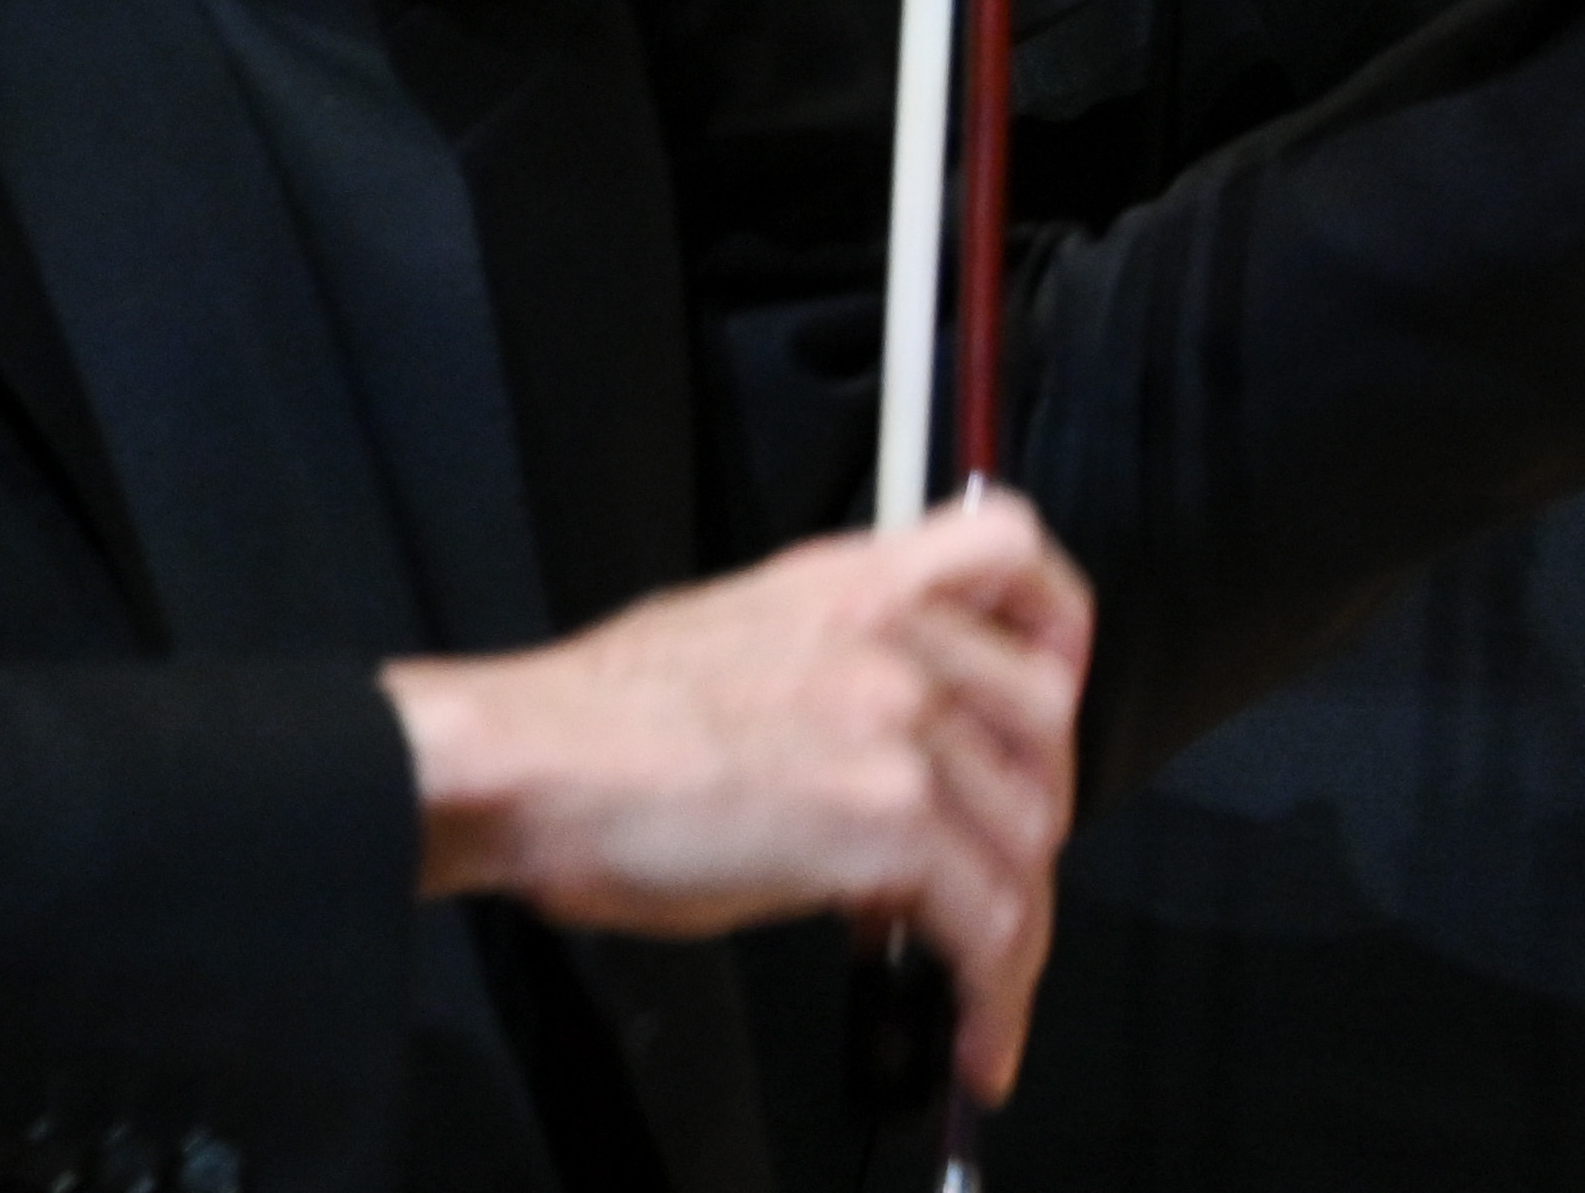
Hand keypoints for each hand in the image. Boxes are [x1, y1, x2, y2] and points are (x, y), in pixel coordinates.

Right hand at [383, 491, 1090, 1101]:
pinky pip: (989, 916)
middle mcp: (896, 637)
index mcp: (856, 579)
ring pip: (1026, 833)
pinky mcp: (885, 820)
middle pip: (1042, 726)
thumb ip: (840, 668)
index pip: (1012, 554)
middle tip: (996, 880)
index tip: (1048, 706)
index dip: (1057, 636)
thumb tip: (885, 753)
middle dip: (1032, 816)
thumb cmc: (594, 719)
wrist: (527, 758)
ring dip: (1021, 926)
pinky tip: (979, 1028)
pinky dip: (999, 988)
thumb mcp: (738, 633)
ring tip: (984, 982)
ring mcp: (900, 725)